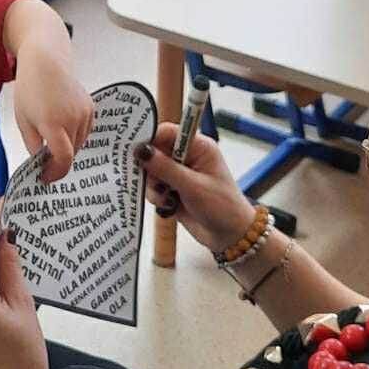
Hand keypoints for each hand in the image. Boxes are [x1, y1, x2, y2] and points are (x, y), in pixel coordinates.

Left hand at [14, 45, 93, 183]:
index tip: (46, 178)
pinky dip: (75, 136)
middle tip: (45, 164)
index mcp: (52, 123)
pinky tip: (63, 128)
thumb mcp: (23, 120)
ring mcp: (84, 113)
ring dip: (67, 148)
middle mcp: (72, 119)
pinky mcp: (90, 108)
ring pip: (79, 144)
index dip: (55, 173)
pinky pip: (84, 131)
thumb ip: (32, 145)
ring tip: (52, 142)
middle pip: (70, 153)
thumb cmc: (30, 88)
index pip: (63, 159)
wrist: (46, 61)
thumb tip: (40, 162)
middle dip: (58, 161)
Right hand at [134, 124, 253, 252]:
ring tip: (168, 199)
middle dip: (151, 169)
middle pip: (155, 151)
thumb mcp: (192, 186)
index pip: (167, 132)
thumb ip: (165, 168)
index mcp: (198, 146)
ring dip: (154, 186)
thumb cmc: (222, 207)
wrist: (230, 235)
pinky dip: (157, 197)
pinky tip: (169, 206)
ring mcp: (180, 173)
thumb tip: (141, 150)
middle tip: (158, 183)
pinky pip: (154, 187)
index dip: (150, 139)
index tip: (137, 153)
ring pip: (152, 171)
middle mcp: (188, 156)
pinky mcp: (173, 189)